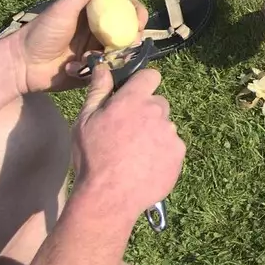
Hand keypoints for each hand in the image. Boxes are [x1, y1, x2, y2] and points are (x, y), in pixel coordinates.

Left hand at [9, 0, 147, 94]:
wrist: (22, 64)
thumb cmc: (42, 32)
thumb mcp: (65, 7)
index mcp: (95, 13)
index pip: (125, 10)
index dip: (137, 14)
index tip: (140, 22)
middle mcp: (98, 31)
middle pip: (128, 33)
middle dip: (132, 39)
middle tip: (127, 44)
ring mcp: (96, 51)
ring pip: (120, 53)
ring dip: (113, 56)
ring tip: (98, 57)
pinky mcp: (92, 71)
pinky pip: (106, 71)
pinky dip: (97, 69)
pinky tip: (79, 68)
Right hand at [70, 66, 184, 218]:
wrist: (109, 197)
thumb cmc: (92, 158)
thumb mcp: (85, 121)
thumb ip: (98, 90)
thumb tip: (104, 67)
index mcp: (133, 100)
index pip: (151, 76)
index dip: (142, 84)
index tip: (133, 95)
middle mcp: (157, 112)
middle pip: (158, 103)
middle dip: (146, 112)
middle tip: (128, 132)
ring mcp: (170, 133)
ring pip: (165, 126)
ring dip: (154, 134)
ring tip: (134, 154)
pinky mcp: (178, 154)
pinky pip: (172, 146)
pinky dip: (162, 153)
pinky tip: (144, 166)